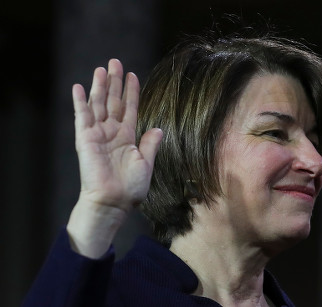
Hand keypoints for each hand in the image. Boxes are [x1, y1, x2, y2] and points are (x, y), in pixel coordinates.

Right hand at [67, 59, 161, 257]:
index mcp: (127, 137)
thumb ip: (151, 144)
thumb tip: (159, 128)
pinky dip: (80, 102)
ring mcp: (97, 134)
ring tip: (102, 68)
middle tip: (116, 62)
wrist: (113, 202)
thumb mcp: (146, 163)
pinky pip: (82, 117)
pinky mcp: (85, 139)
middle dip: (114, 82)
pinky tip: (80, 87)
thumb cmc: (131, 187)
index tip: (133, 75)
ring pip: (98, 104)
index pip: (129, 108)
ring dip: (99, 86)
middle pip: (113, 101)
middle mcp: (112, 132)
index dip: (131, 92)